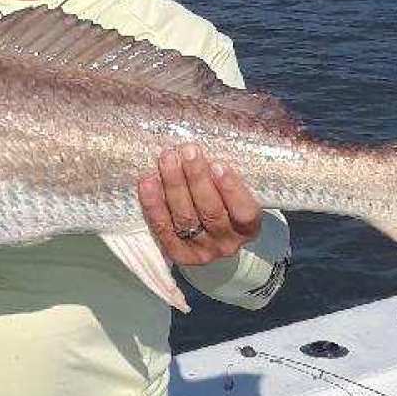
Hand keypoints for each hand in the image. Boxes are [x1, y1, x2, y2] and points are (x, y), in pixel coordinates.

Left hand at [137, 144, 261, 265]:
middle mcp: (227, 243)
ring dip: (174, 185)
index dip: (232, 189)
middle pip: (210, 211)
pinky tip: (148, 181)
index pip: (244, 212)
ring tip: (167, 158)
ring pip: (185, 217)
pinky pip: (163, 228)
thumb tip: (211, 141)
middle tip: (187, 151)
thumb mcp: (234, 195)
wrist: (208, 239)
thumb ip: (226, 175)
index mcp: (248, 228)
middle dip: (197, 178)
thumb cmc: (223, 205)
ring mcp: (201, 250)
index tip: (218, 164)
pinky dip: (154, 204)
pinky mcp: (177, 254)